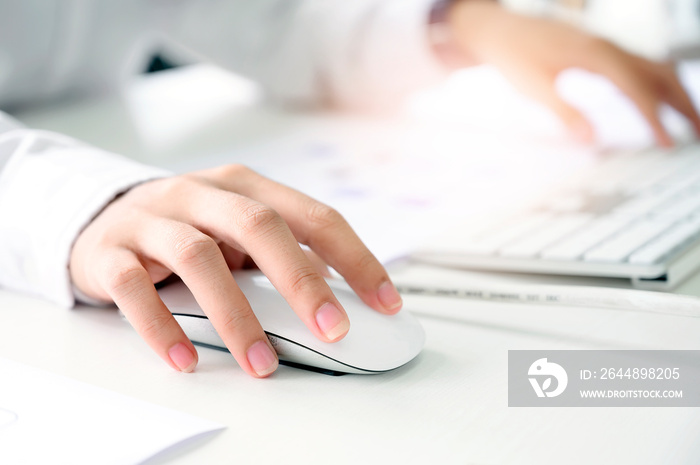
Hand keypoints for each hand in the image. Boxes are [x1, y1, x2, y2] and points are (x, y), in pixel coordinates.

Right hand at [69, 165, 402, 376]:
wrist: (100, 217)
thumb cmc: (188, 227)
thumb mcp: (238, 231)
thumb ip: (284, 254)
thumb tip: (339, 294)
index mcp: (244, 187)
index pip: (312, 216)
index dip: (353, 257)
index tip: (385, 301)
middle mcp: (201, 194)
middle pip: (258, 226)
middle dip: (301, 280)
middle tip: (333, 329)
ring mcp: (153, 219)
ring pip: (197, 257)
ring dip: (235, 316)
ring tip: (262, 363)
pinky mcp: (110, 251)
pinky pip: (134, 288)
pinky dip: (161, 327)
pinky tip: (186, 360)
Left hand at [445, 1, 699, 145]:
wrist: (501, 30)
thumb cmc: (515, 56)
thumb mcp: (534, 86)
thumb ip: (565, 112)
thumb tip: (592, 139)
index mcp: (597, 55)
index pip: (638, 88)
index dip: (655, 118)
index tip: (668, 142)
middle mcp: (610, 48)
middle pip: (661, 74)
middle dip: (684, 104)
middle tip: (697, 135)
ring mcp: (609, 48)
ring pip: (656, 69)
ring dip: (675, 96)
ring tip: (689, 125)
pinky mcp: (603, 53)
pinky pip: (641, 69)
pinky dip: (658, 88)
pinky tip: (658, 107)